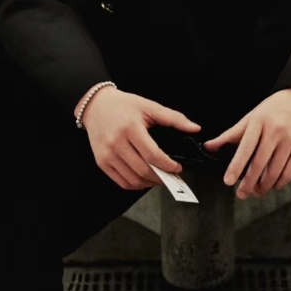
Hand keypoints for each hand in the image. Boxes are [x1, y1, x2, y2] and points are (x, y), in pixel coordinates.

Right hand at [80, 87, 199, 190]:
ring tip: (159, 178)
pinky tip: (144, 179)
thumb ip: (173, 118)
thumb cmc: (123, 105)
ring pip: (133, 180)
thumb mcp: (149, 106)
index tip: (177, 167)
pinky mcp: (101, 162)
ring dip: (149, 183)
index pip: (152, 155)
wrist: (95, 105)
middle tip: (171, 175)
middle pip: (143, 170)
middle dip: (161, 177)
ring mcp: (107, 155)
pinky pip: (121, 182)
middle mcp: (116, 143)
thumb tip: (195, 128)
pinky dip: (135, 185)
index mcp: (130, 128)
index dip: (168, 165)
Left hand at [201, 90, 290, 198]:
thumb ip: (231, 134)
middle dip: (249, 183)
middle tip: (241, 194)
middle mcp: (275, 131)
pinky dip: (280, 182)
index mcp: (259, 122)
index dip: (236, 166)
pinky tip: (274, 185)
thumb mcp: (251, 117)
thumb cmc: (273, 109)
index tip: (228, 181)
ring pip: (275, 171)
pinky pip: (290, 171)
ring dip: (264, 186)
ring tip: (257, 191)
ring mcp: (290, 140)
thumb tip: (209, 147)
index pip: (245, 148)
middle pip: (260, 163)